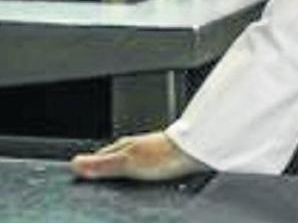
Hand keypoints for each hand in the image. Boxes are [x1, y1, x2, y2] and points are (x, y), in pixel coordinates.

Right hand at [70, 131, 208, 181]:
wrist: (197, 150)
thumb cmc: (166, 155)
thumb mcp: (127, 163)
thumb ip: (102, 165)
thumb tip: (75, 163)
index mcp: (124, 146)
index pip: (100, 156)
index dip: (90, 165)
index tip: (80, 171)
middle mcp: (138, 146)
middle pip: (116, 156)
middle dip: (107, 165)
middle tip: (97, 174)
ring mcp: (153, 150)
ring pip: (133, 158)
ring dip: (125, 167)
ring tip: (119, 176)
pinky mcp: (167, 156)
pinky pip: (148, 163)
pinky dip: (142, 169)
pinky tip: (147, 175)